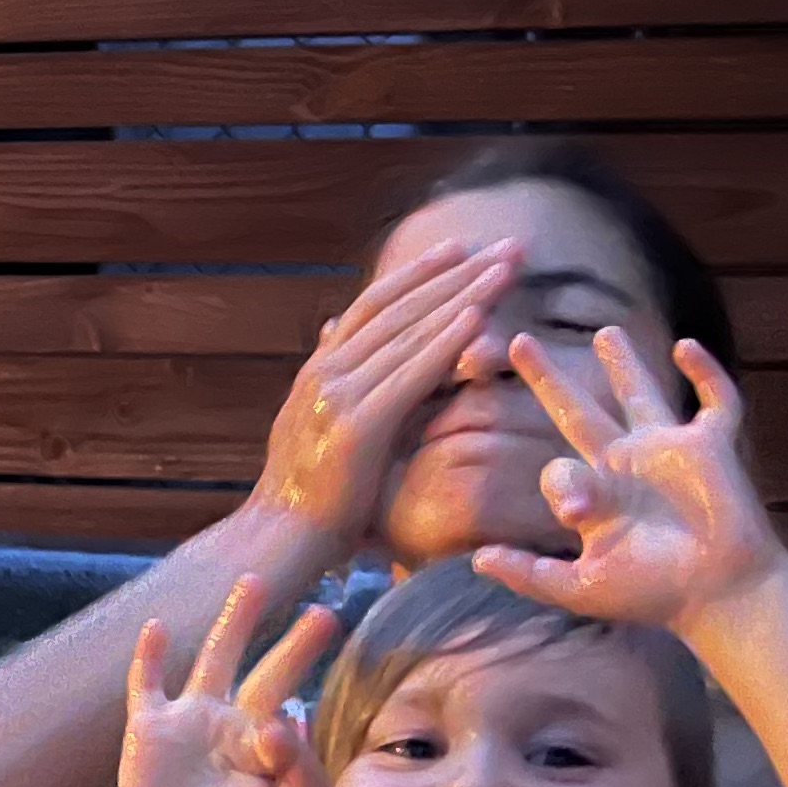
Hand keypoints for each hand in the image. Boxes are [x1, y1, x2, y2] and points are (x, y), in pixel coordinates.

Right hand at [106, 573, 340, 786]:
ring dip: (235, 622)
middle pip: (269, 672)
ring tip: (254, 583)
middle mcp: (232, 722)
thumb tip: (291, 723)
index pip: (290, 720)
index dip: (289, 732)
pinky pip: (146, 684)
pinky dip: (149, 657)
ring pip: (215, 658)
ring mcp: (189, 718)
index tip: (280, 744)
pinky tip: (157, 626)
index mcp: (266, 745)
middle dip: (298, 645)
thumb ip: (299, 781)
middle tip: (325, 614)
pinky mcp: (149, 726)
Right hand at [249, 235, 522, 550]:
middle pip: (400, 307)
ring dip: (465, 294)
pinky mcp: (357, 426)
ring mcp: (337, 396)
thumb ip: (331, 378)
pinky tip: (479, 315)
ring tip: (509, 268)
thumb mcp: (314, 424)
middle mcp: (325, 373)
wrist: (276, 539)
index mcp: (317, 371)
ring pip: (411, 332)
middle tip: (510, 247)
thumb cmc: (307, 495)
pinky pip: (411, 374)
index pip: (374, 306)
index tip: (463, 251)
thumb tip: (330, 329)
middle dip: (459, 272)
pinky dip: (447, 341)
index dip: (420, 274)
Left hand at [472, 328, 780, 630]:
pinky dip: (707, 373)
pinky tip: (687, 346)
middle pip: (578, 410)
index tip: (576, 511)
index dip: (560, 481)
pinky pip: (716, 402)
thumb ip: (529, 575)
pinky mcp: (712, 446)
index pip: (557, 468)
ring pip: (641, 394)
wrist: (720, 595)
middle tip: (518, 340)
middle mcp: (626, 465)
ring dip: (624, 362)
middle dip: (549, 378)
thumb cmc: (654, 594)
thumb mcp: (580, 588)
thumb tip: (477, 559)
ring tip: (604, 332)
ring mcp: (669, 451)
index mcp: (595, 494)